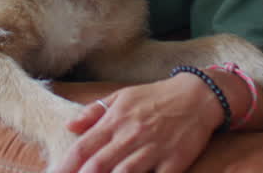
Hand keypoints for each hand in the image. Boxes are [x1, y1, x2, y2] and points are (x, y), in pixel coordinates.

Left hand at [53, 75, 221, 172]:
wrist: (197, 96)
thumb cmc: (155, 97)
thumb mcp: (122, 96)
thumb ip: (94, 112)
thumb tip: (69, 126)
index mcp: (115, 120)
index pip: (83, 148)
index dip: (65, 166)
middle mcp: (130, 136)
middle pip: (98, 165)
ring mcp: (152, 149)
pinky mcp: (174, 162)